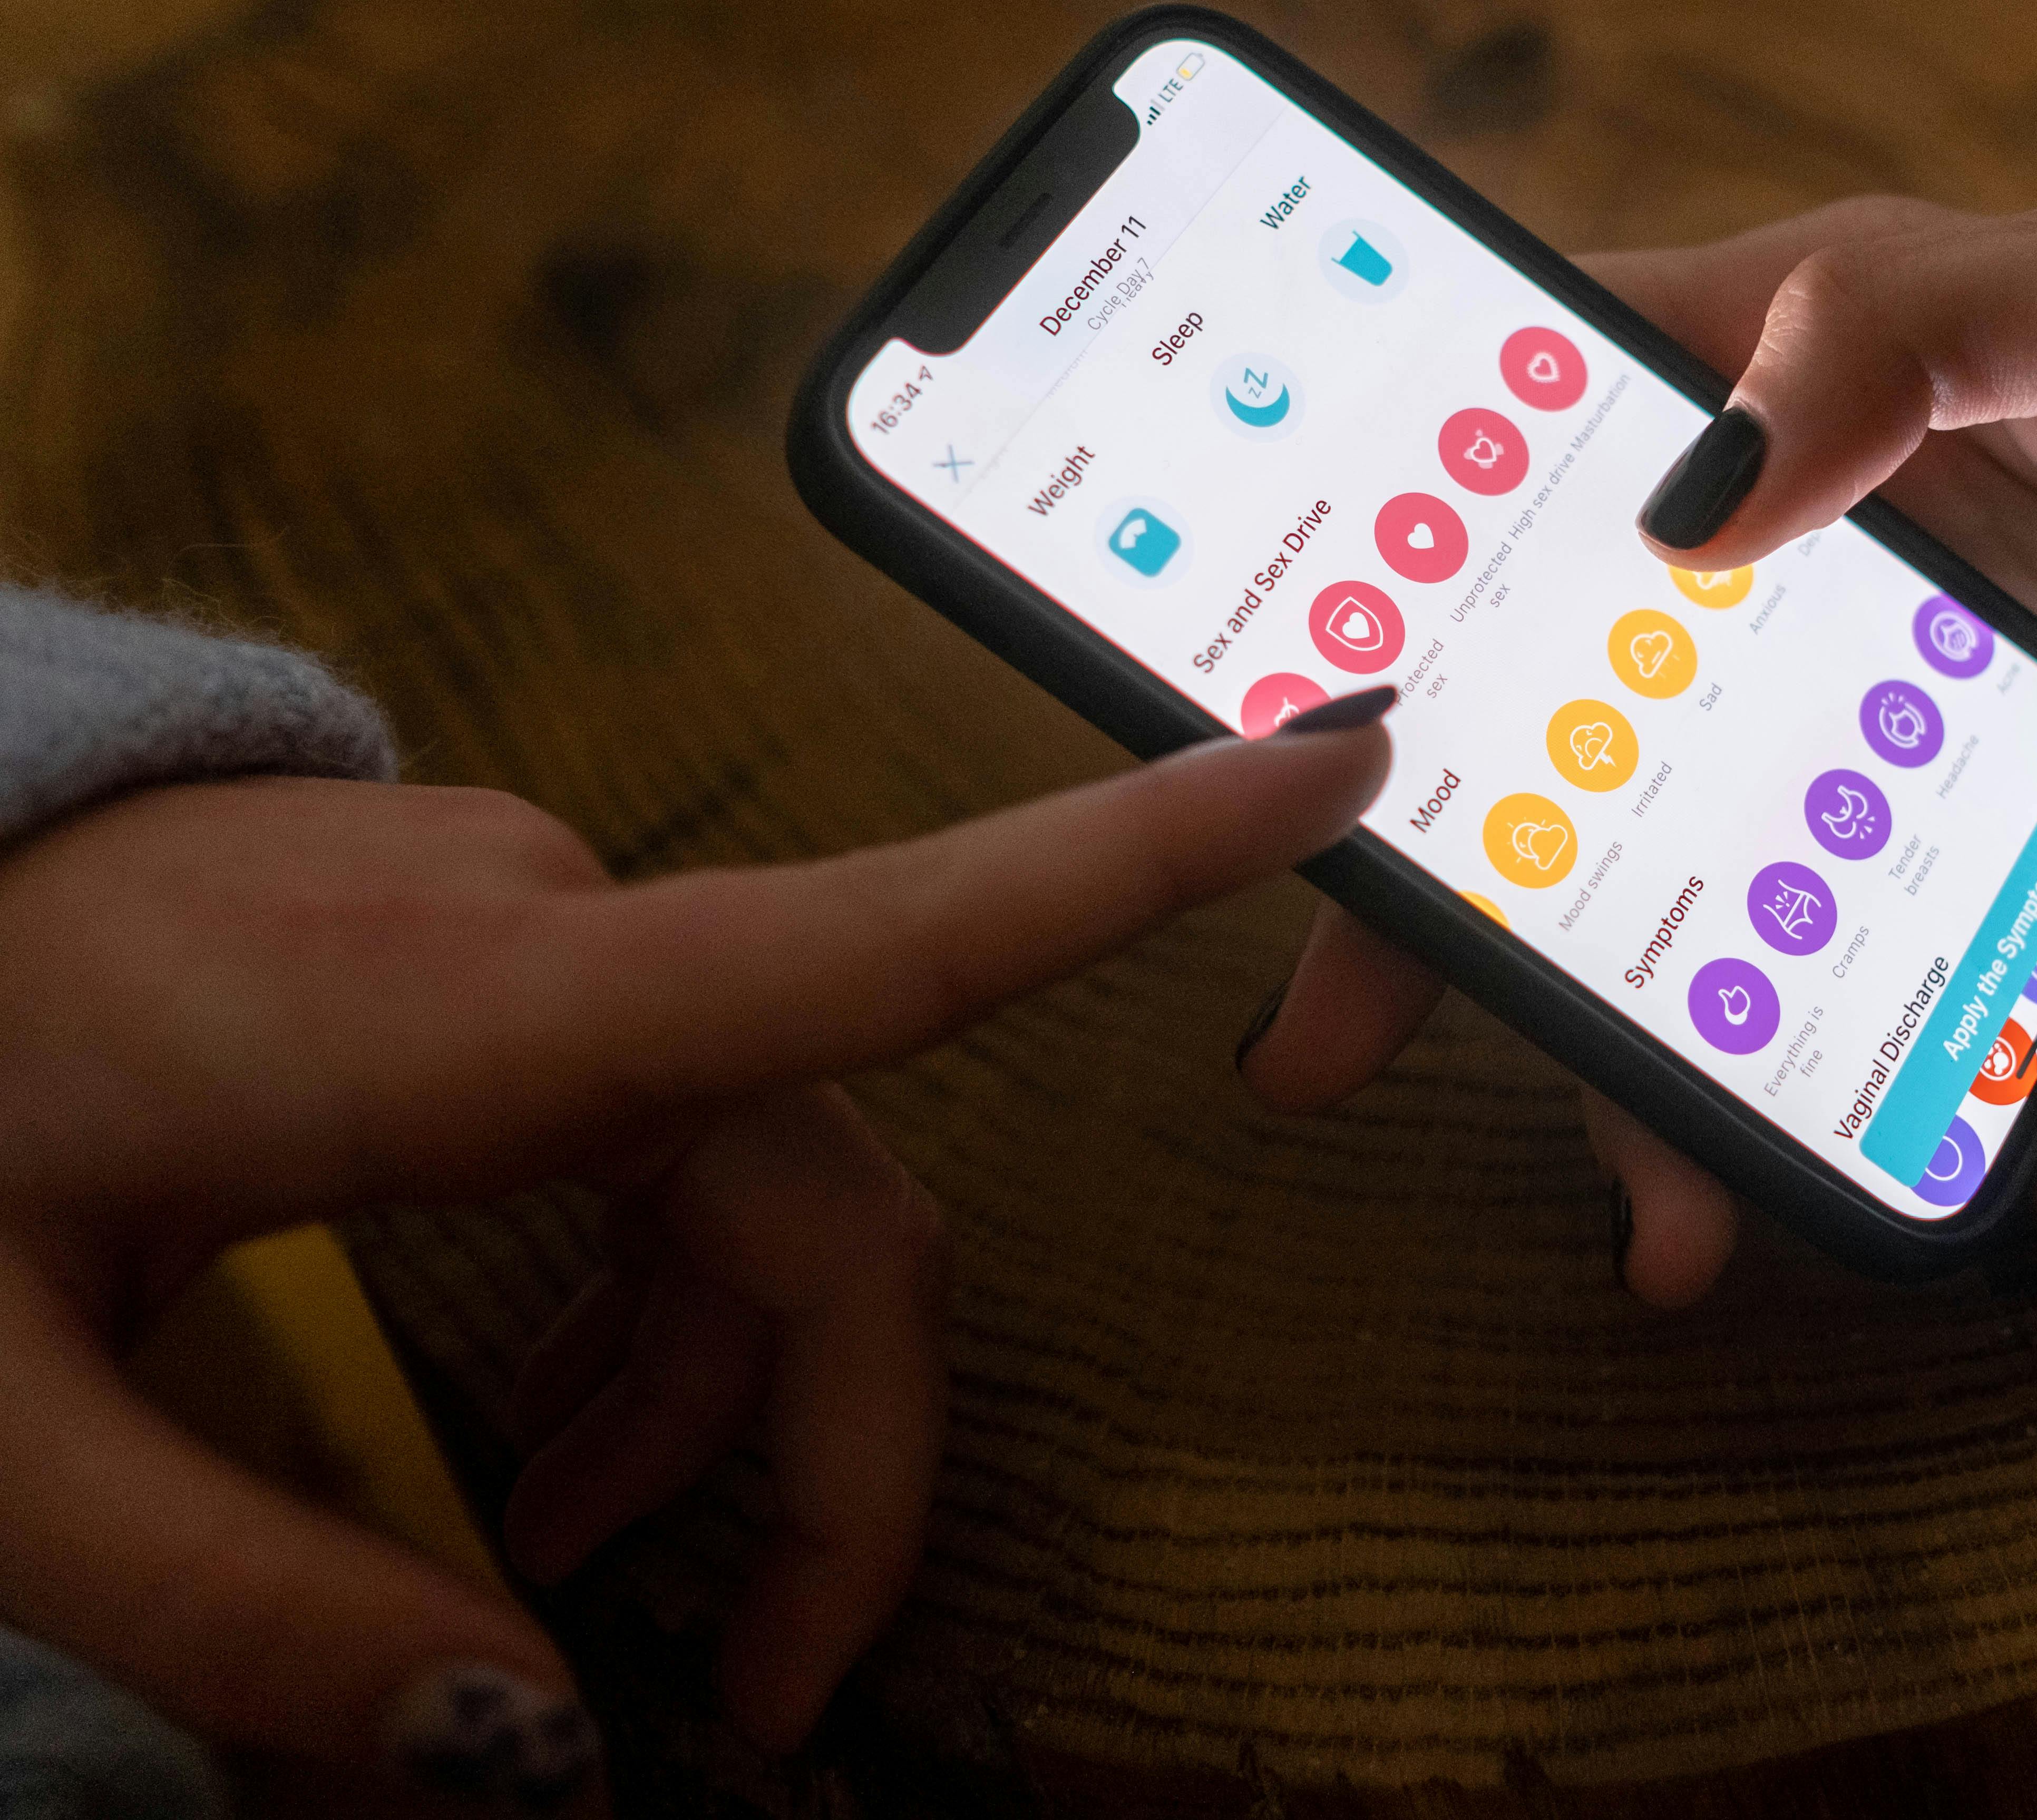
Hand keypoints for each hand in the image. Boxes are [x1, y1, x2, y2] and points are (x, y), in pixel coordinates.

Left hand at [0, 718, 1390, 1792]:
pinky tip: (536, 1418)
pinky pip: (673, 1127)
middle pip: (831, 1195)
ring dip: (718, 1393)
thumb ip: (250, 1599)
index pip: (871, 939)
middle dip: (837, 1459)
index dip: (1130, 865)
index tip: (1338, 763)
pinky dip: (650, 1300)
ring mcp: (534, 918)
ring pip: (764, 1171)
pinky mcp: (501, 937)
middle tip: (763, 1700)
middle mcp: (552, 934)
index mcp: (473, 1009)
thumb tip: (531, 1757)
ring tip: (569, 1557)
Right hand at [1240, 186, 2036, 1354]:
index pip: (1523, 472)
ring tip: (1678, 1241)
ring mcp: (1911, 744)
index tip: (1252, 721)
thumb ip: (1922, 327)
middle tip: (1332, 1050)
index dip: (1370, 576)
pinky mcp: (2035, 865)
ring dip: (1689, 1087)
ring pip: (1734, 920)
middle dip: (1449, 906)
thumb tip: (1693, 496)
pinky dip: (2024, 1157)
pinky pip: (1983, 1022)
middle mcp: (1818, 583)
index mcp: (1795, 398)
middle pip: (1571, 746)